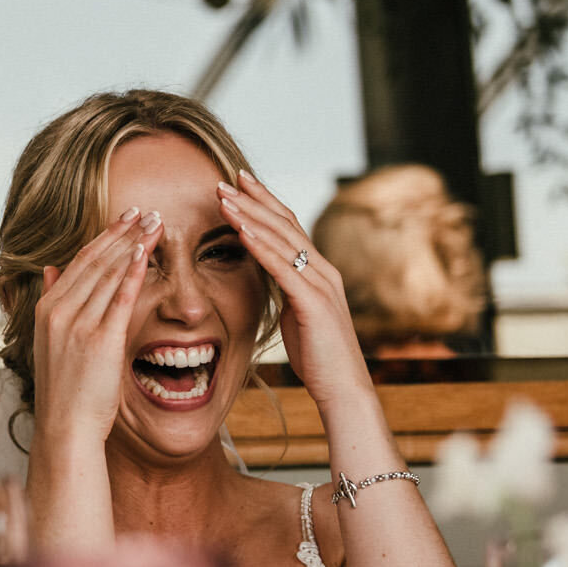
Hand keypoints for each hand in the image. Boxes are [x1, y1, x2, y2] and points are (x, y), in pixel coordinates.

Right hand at [30, 206, 155, 448]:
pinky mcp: (100, 340)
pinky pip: (120, 297)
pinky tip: (145, 252)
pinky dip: (133, 271)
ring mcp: (78, 324)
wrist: (65, 427)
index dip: (104, 237)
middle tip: (144, 210)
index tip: (124, 218)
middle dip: (122, 232)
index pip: (79, 262)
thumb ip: (51, 301)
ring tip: (153, 223)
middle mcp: (59, 311)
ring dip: (132, 244)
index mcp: (46, 310)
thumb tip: (50, 270)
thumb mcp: (49, 341)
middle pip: (95, 261)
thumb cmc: (63, 391)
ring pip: (109, 273)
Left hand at [217, 171, 371, 407]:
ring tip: (225, 198)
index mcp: (318, 272)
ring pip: (282, 240)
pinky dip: (261, 247)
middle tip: (226, 179)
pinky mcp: (314, 302)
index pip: (288, 227)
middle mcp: (323, 270)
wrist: (342, 388)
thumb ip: (286, 291)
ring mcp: (321, 284)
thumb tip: (269, 275)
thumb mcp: (296, 315)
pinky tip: (242, 232)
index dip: (264, 203)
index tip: (240, 184)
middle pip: (285, 224)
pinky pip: (283, 268)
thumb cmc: (318, 357)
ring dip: (251, 216)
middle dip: (254, 199)